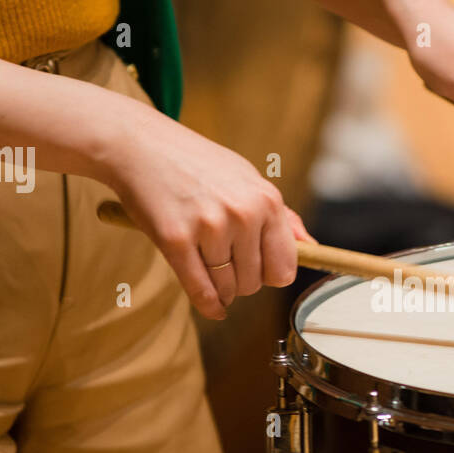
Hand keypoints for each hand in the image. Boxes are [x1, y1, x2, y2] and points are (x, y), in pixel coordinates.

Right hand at [99, 103, 298, 318]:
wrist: (140, 145)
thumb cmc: (198, 164)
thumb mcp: (248, 179)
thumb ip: (282, 216)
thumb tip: (312, 247)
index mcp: (267, 200)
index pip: (285, 267)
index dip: (271, 273)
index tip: (258, 268)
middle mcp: (242, 214)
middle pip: (255, 282)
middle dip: (243, 281)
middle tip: (225, 263)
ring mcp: (209, 227)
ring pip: (229, 289)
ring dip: (222, 290)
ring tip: (211, 267)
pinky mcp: (175, 239)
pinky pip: (201, 291)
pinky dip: (209, 306)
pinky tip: (213, 307)